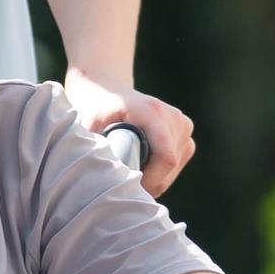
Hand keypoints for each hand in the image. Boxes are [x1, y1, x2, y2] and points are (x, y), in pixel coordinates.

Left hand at [62, 71, 194, 197]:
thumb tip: (108, 179)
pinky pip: (176, 165)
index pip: (166, 158)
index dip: (150, 180)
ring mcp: (183, 124)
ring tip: (128, 164)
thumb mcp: (89, 127)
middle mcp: (174, 117)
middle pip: (170, 167)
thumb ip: (99, 151)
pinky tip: (140, 161)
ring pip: (173, 170)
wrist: (105, 88)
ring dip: (152, 177)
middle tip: (121, 177)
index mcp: (152, 113)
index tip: (127, 185)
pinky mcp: (185, 132)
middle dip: (148, 181)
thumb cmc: (94, 109)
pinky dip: (158, 171)